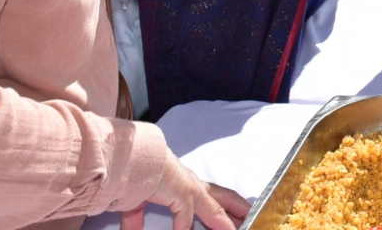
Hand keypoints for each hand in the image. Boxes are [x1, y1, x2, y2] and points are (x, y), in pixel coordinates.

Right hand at [119, 153, 248, 229]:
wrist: (128, 158)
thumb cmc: (134, 172)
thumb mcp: (137, 201)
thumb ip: (137, 217)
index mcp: (184, 183)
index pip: (212, 195)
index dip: (227, 204)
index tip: (239, 213)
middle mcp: (192, 184)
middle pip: (224, 197)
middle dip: (239, 208)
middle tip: (253, 217)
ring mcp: (190, 189)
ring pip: (216, 208)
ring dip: (226, 223)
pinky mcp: (184, 193)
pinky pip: (188, 218)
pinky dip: (185, 229)